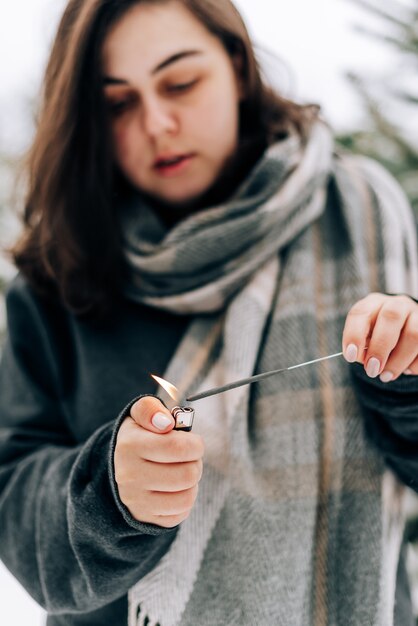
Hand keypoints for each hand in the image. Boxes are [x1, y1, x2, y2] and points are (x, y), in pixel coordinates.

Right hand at [114, 396, 203, 527]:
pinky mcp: (145, 518)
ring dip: (192, 481)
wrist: (119, 466)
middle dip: (195, 462)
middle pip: (188, 474)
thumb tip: (166, 422)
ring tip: (181, 470)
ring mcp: (136, 500)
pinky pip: (181, 512)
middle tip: (187, 457)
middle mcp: (129, 476)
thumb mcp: (140, 414)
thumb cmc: (140, 435)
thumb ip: (151, 409)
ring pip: (187, 496)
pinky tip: (174, 488)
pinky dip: (185, 499)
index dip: (195, 444)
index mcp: (129, 446)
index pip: (179, 448)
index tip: (191, 441)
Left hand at [342, 293, 417, 381]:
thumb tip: (365, 359)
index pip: (361, 312)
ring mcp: (417, 315)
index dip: (354, 335)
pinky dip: (414, 364)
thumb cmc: (378, 336)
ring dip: (398, 360)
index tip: (351, 357)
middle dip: (379, 347)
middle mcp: (397, 304)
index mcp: (373, 304)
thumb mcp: (366, 338)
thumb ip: (363, 346)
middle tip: (372, 369)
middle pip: (391, 317)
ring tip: (386, 376)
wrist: (404, 330)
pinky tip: (405, 370)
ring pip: (414, 333)